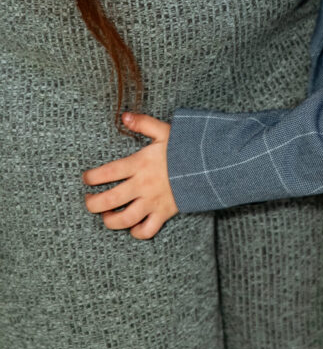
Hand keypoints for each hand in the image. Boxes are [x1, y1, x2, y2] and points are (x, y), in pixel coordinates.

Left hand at [82, 113, 177, 239]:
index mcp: (140, 164)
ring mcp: (153, 201)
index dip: (91, 177)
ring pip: (124, 219)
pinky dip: (137, 232)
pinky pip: (147, 230)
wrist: (211, 165)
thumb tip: (124, 116)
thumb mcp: (165, 130)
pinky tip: (132, 227)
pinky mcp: (164, 213)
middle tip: (88, 201)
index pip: (107, 173)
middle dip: (92, 204)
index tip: (86, 178)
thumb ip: (143, 123)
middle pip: (109, 200)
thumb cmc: (186, 147)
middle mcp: (143, 185)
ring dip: (110, 221)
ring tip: (106, 216)